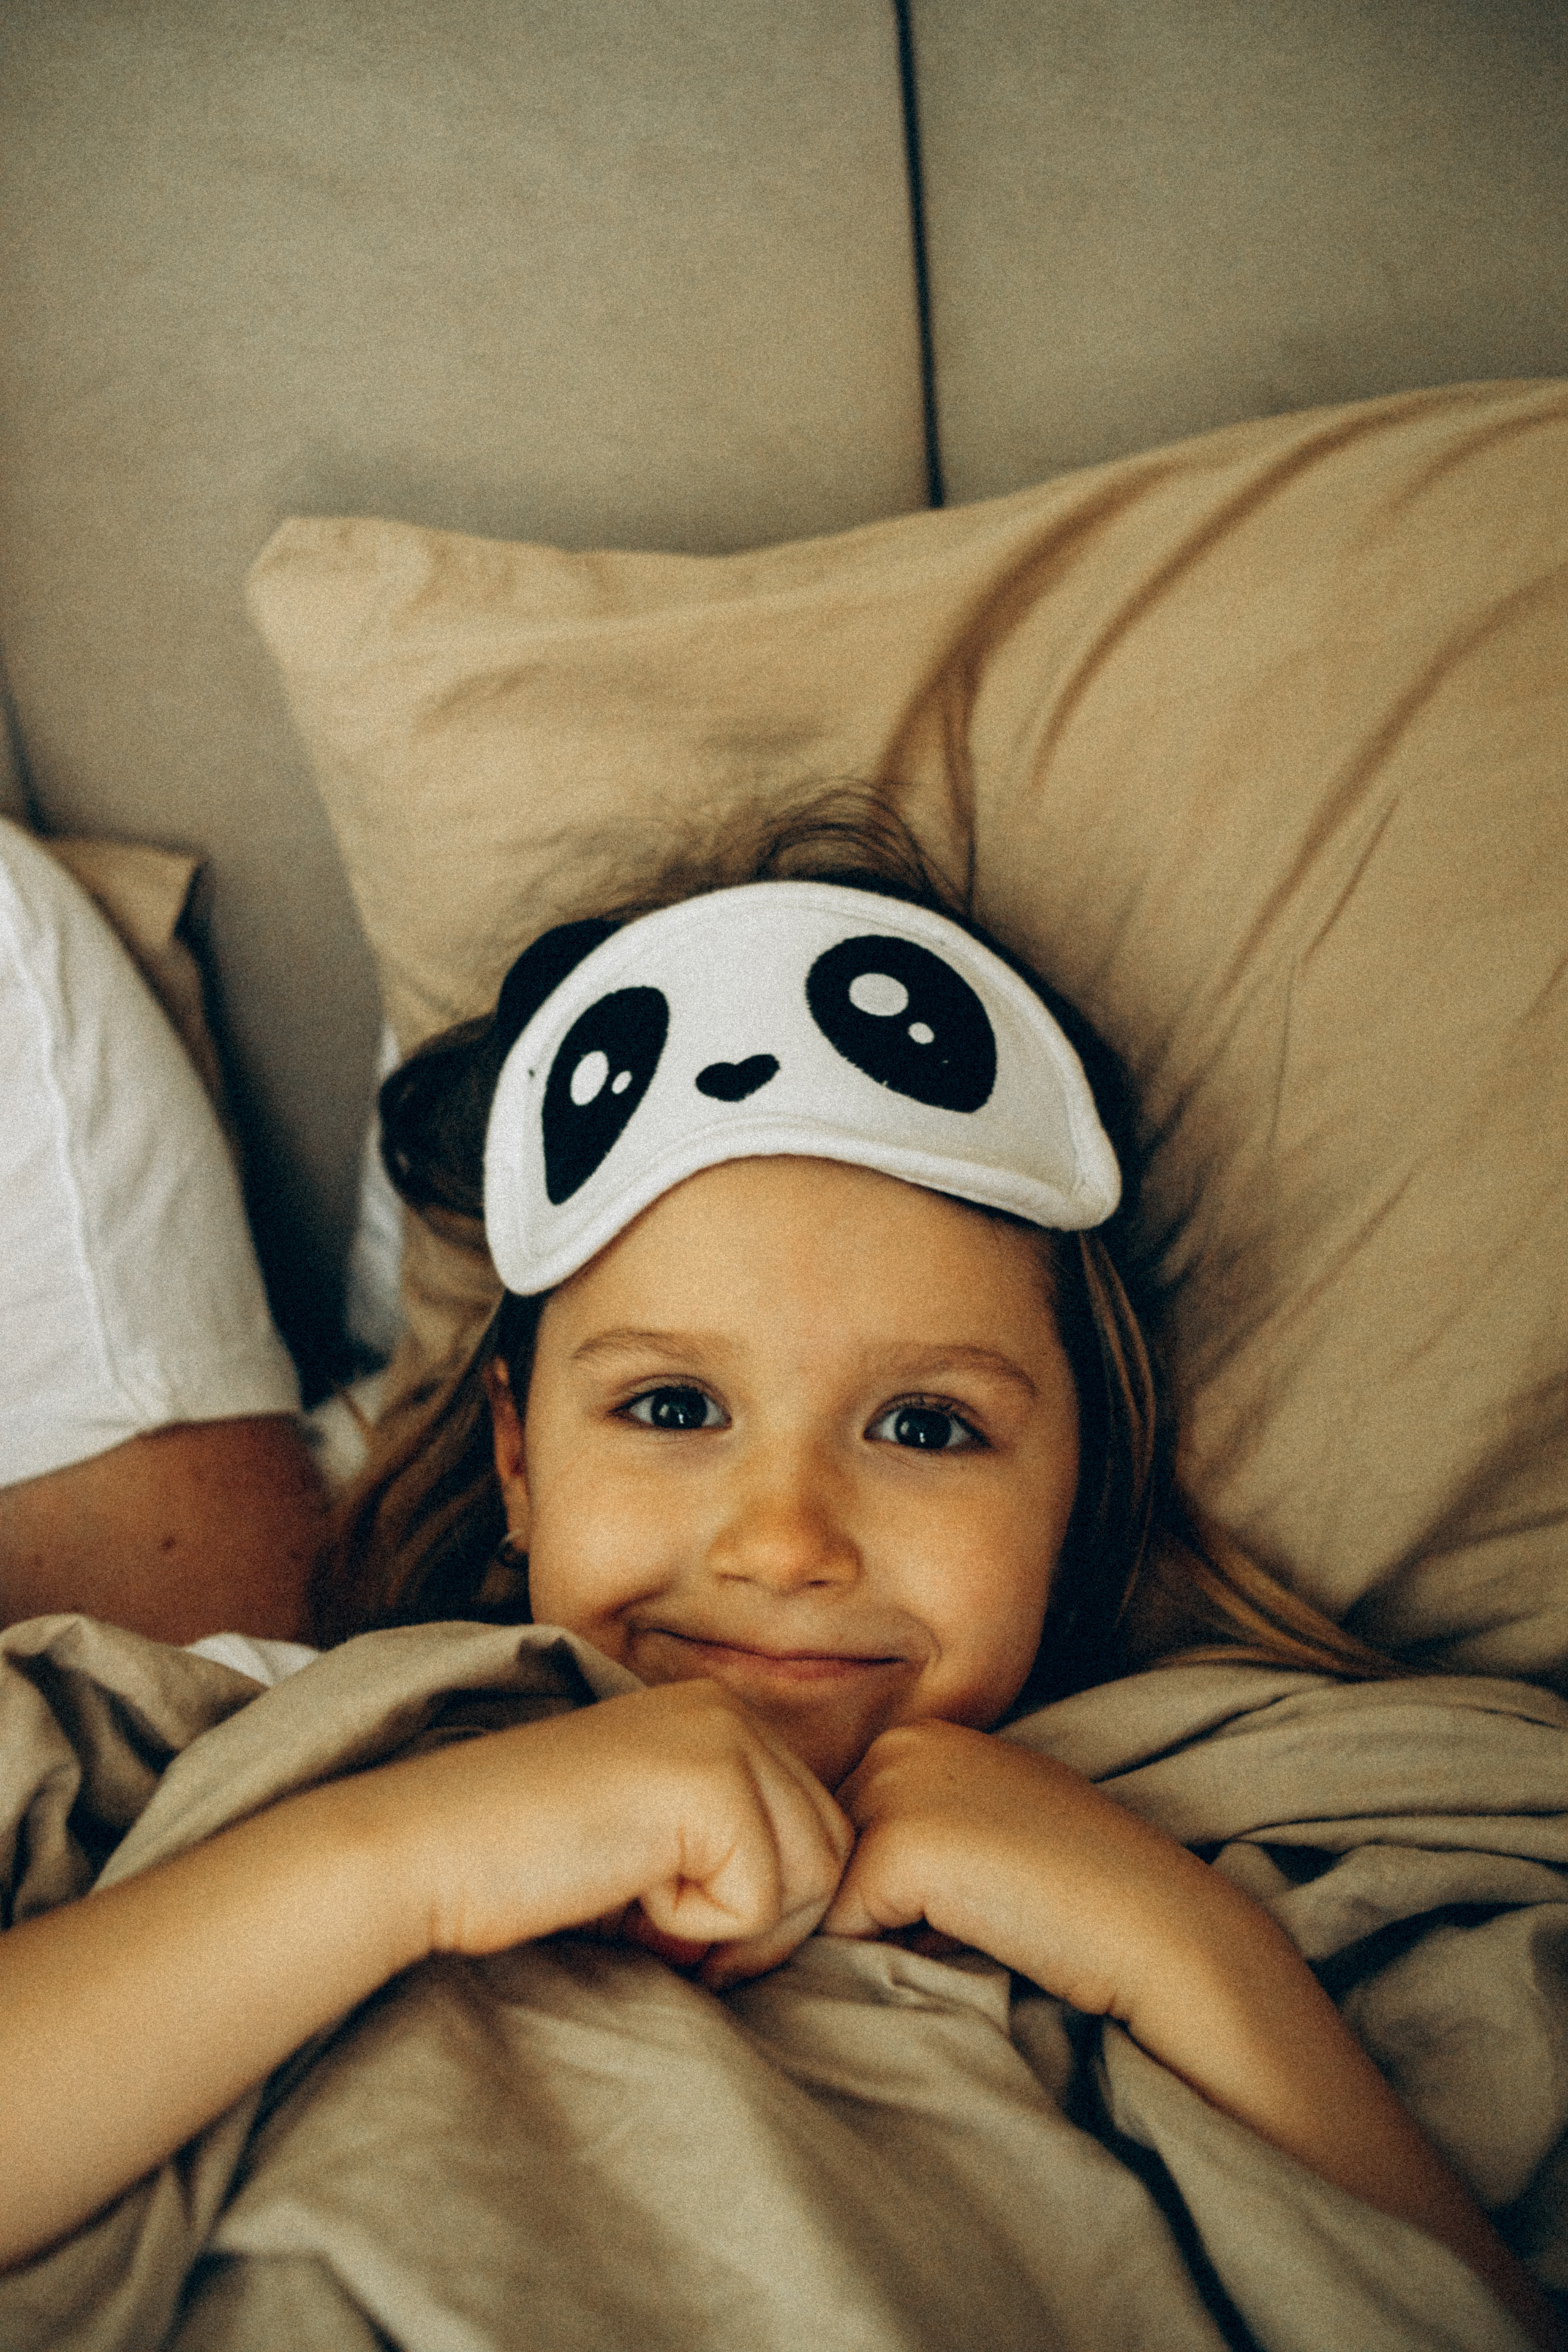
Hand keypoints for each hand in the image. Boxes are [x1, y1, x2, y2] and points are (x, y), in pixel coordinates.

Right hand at [359, 1680, 853, 1985]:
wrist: (431, 1849)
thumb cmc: (532, 1866)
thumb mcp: (657, 1846)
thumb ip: (736, 1853)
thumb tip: (822, 1911)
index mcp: (719, 1715)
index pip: (815, 1832)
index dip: (760, 1908)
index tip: (673, 1918)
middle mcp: (731, 1709)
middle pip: (829, 1856)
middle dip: (760, 1925)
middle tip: (661, 1927)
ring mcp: (725, 1737)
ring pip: (812, 1879)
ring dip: (730, 1927)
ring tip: (640, 1899)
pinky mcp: (711, 1782)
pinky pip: (760, 1900)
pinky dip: (694, 1926)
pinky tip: (622, 1886)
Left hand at [821, 1719, 1232, 2021]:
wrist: (1150, 1918)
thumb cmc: (1077, 1890)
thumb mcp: (982, 1829)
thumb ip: (915, 1832)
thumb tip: (825, 1892)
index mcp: (922, 1734)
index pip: (853, 1832)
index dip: (902, 1887)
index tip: (980, 1885)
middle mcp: (899, 1743)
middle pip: (834, 1858)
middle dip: (883, 1905)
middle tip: (982, 1906)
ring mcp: (893, 1788)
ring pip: (831, 1894)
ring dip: (887, 1928)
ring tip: (976, 1916)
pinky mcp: (895, 1846)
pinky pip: (842, 1931)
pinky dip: (897, 1953)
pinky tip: (975, 1931)